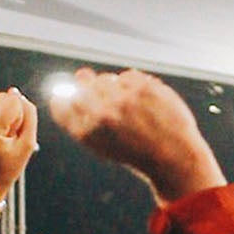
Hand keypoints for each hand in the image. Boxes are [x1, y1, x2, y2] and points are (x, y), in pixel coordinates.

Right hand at [47, 67, 223, 203]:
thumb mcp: (101, 145)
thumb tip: (72, 83)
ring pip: (105, 78)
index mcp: (86, 132)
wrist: (173, 157)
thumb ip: (82, 118)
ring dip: (113, 87)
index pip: (60, 102)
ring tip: (129, 107)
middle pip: (82, 83)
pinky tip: (143, 102)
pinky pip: (127, 76)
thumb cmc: (136, 152)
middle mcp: (100, 114)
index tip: (77, 99)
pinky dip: (133, 85)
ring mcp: (122, 99)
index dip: (67, 98)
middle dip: (93, 88)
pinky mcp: (142, 88)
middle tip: (112, 104)